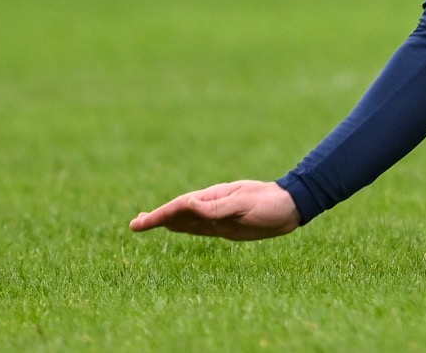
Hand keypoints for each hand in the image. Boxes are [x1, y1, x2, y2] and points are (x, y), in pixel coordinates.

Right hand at [130, 179, 299, 241]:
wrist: (290, 206)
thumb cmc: (269, 203)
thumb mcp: (243, 205)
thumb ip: (215, 208)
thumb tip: (188, 206)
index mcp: (214, 198)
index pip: (180, 207)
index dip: (159, 216)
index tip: (139, 223)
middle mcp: (212, 206)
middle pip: (178, 213)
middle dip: (157, 218)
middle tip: (135, 224)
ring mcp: (218, 215)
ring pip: (186, 220)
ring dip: (167, 221)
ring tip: (148, 223)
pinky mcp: (225, 224)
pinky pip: (199, 226)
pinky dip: (183, 226)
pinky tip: (176, 226)